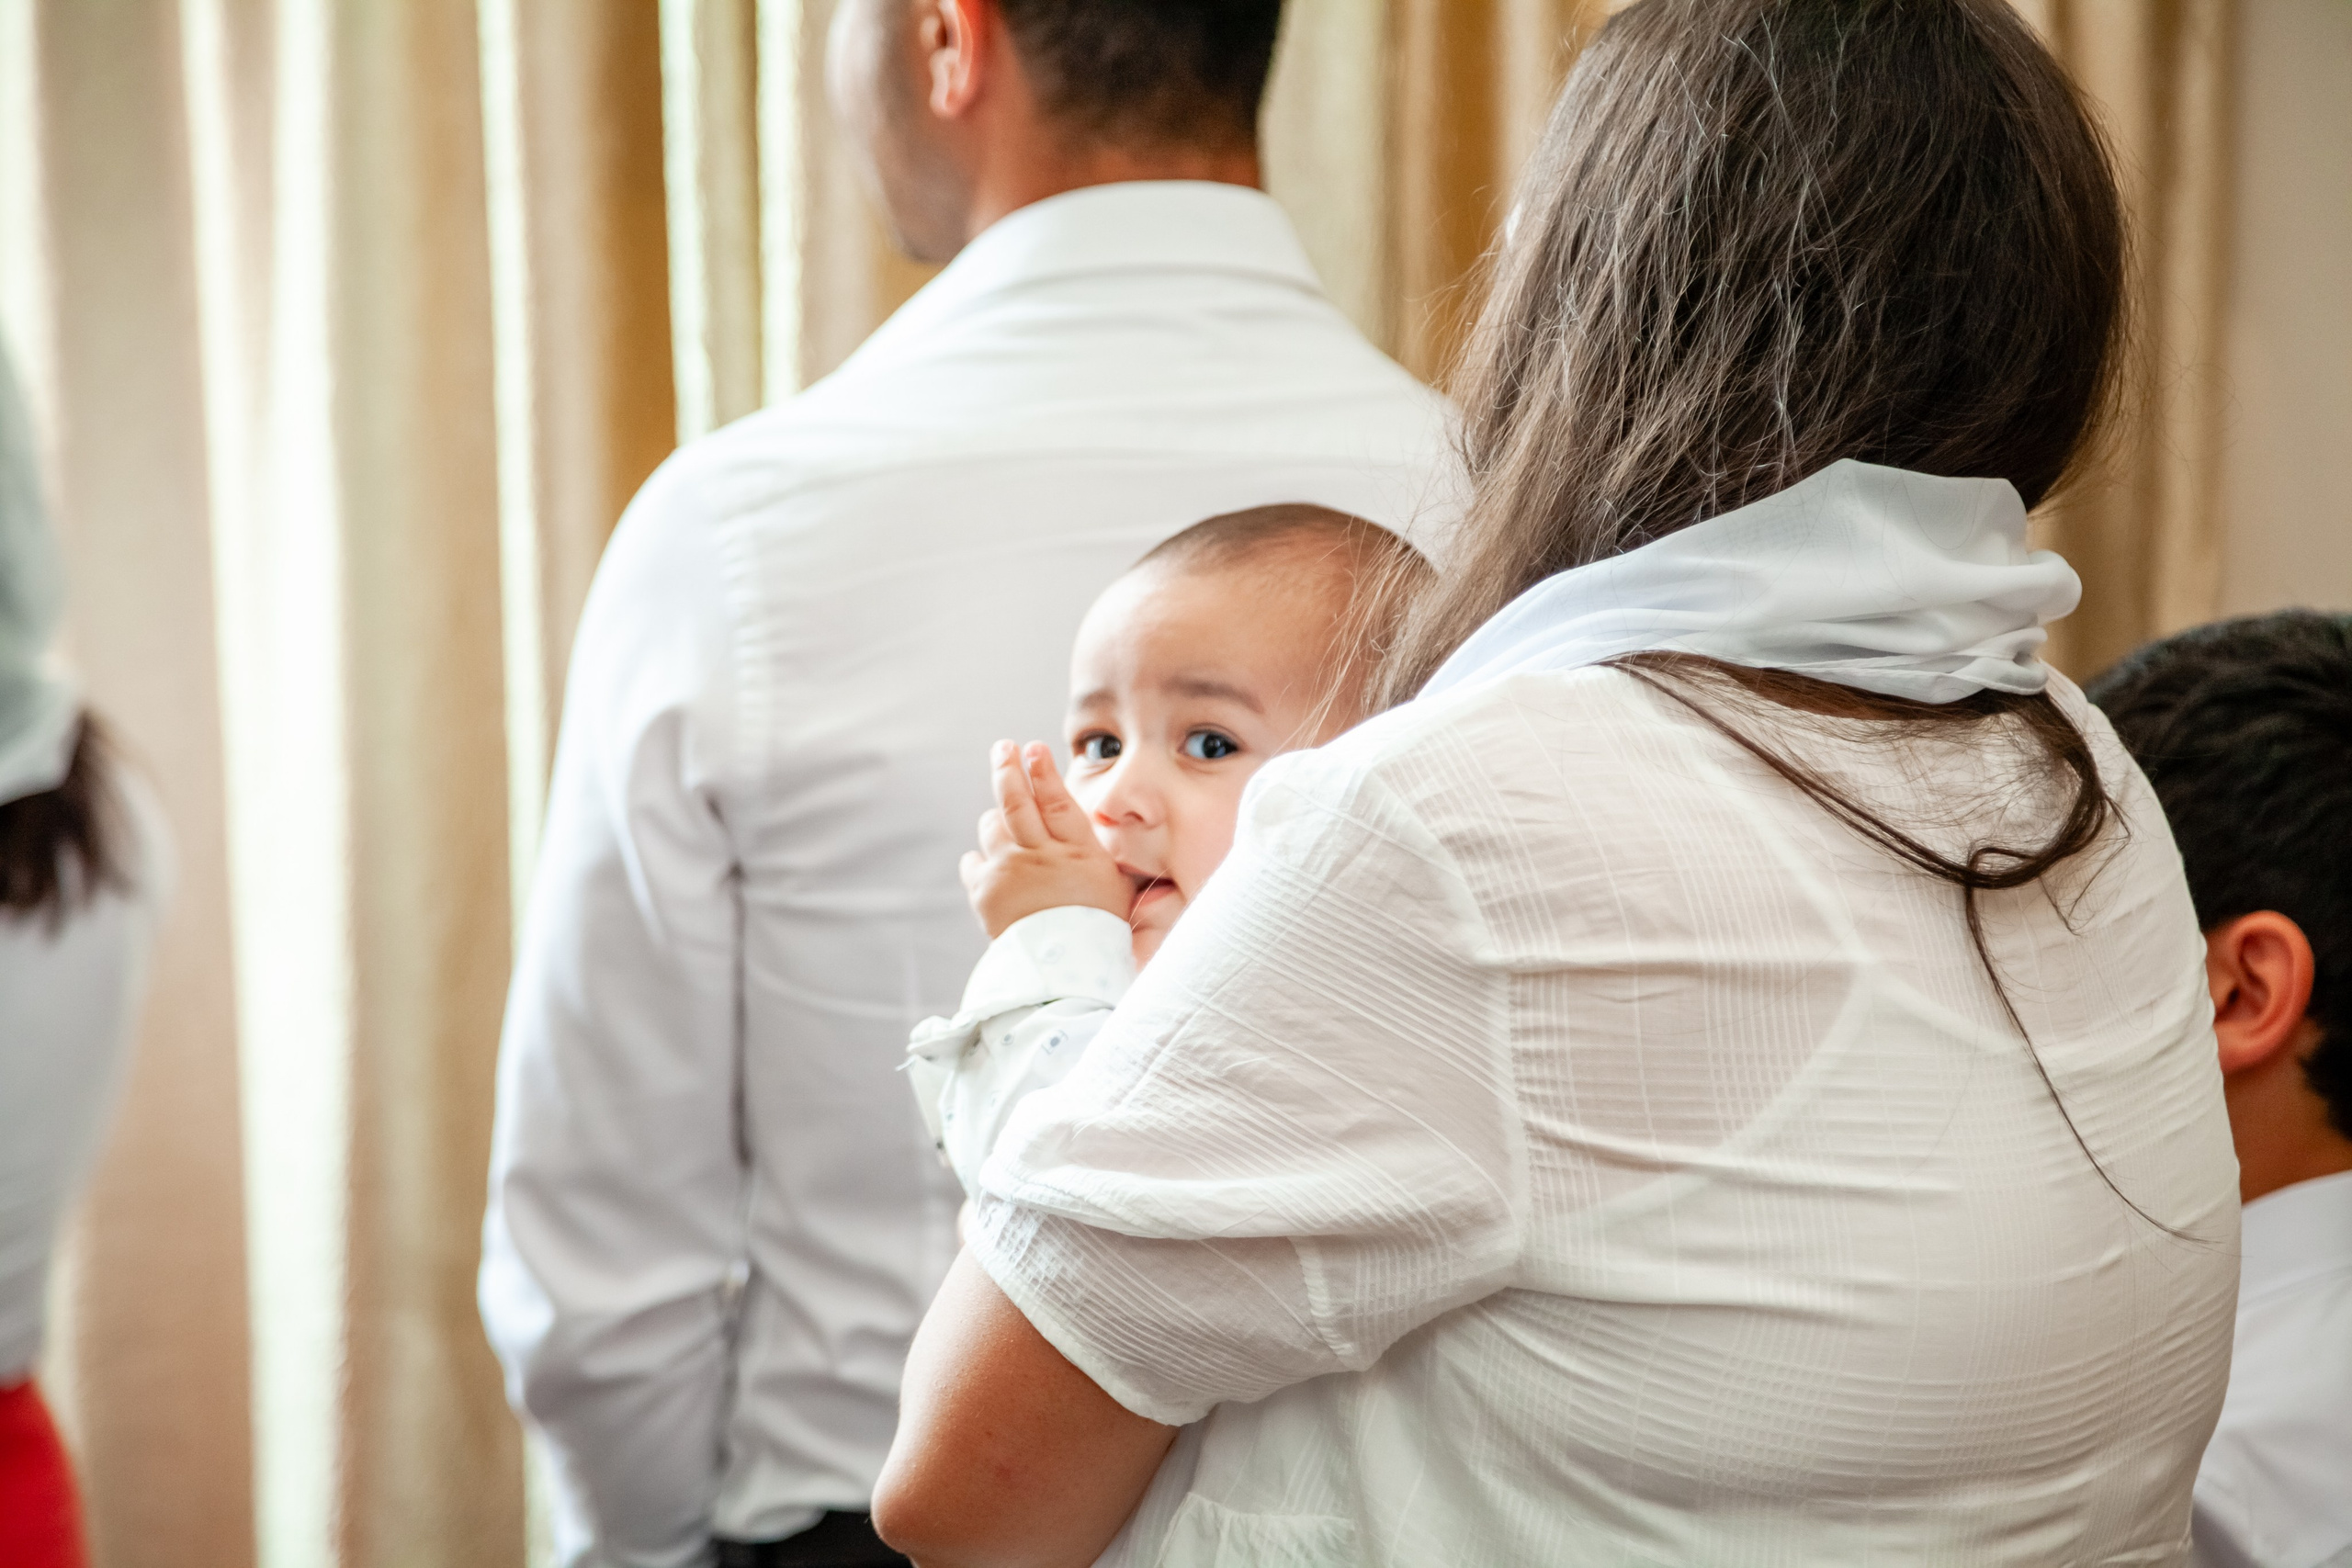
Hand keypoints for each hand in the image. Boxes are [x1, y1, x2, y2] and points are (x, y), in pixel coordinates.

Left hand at [961, 741, 1132, 937]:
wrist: (1064, 973)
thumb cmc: (1096, 927)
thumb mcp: (1112, 883)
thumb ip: (1093, 848)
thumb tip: (1082, 818)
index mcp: (1077, 852)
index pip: (1056, 800)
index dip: (1043, 771)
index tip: (1034, 748)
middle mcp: (1040, 856)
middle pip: (1017, 801)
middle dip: (1008, 768)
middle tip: (1004, 748)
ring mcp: (1009, 873)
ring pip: (992, 825)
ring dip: (996, 819)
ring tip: (1007, 826)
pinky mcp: (985, 893)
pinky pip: (973, 860)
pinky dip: (981, 858)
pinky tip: (993, 865)